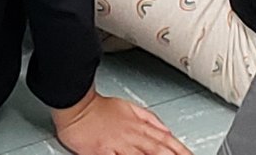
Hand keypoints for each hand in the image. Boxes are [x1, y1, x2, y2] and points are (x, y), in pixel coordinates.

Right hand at [52, 89, 192, 154]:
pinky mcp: (103, 152)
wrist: (75, 106)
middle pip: (157, 150)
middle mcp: (131, 135)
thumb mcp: (128, 107)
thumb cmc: (99, 109)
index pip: (165, 140)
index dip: (180, 150)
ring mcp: (118, 145)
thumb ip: (149, 118)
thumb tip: (166, 129)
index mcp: (138, 125)